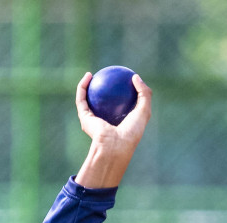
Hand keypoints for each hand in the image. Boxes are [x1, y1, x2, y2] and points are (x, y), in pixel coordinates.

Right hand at [74, 72, 152, 188]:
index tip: (122, 80)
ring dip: (86, 85)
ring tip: (92, 74)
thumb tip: (135, 76)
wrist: (116, 145)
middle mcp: (104, 122)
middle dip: (100, 90)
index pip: (119, 106)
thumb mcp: (144, 110)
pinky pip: (82, 99)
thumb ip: (144, 93)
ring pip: (87, 99)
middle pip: (100, 103)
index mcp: (119, 124)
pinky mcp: (84, 118)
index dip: (120, 93)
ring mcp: (93, 121)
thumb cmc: (132, 131)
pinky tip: (88, 76)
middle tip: (105, 76)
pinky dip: (83, 86)